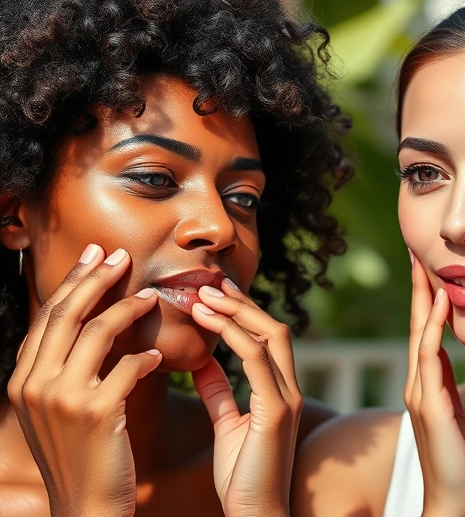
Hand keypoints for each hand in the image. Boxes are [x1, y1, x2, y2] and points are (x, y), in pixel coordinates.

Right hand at [7, 245, 161, 516]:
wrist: (86, 508)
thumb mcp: (58, 409)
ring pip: (97, 332)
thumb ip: (64, 370)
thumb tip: (86, 325)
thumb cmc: (81, 455)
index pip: (48, 318)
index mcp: (23, 381)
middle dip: (95, 279)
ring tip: (151, 298)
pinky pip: (128, 367)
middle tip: (121, 255)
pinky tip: (159, 356)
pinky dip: (146, 356)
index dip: (73, 283)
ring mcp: (63, 399)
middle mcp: (34, 385)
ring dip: (127, 308)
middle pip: (66, 315)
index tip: (96, 256)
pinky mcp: (97, 413)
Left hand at [189, 280, 302, 516]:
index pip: (267, 338)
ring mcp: (286, 399)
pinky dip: (232, 337)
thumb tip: (202, 360)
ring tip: (202, 296)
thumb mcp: (227, 424)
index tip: (212, 292)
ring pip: (269, 337)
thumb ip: (219, 391)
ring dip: (235, 312)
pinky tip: (207, 323)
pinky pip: (257, 362)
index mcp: (280, 391)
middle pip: (273, 328)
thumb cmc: (242, 476)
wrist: (255, 514)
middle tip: (206, 284)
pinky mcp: (276, 412)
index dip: (241, 311)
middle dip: (240, 303)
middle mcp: (289, 389)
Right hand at [404, 255, 464, 516]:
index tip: (432, 262)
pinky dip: (433, 327)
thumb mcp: (458, 414)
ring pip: (419, 332)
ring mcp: (421, 394)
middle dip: (417, 285)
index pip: (428, 328)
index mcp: (431, 384)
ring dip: (421, 296)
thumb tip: (456, 359)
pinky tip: (439, 302)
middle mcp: (420, 383)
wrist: (457, 505)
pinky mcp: (430, 407)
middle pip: (416, 322)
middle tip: (419, 247)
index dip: (428, 294)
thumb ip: (452, 385)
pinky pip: (429, 358)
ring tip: (424, 262)